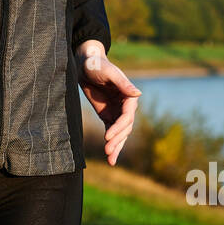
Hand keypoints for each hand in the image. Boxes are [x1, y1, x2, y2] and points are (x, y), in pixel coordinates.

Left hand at [76, 41, 140, 165]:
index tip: (107, 136)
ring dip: (116, 146)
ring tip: (110, 160)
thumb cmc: (97, 65)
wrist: (85, 65)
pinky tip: (110, 156)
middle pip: (125, 127)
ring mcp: (117, 112)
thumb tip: (138, 94)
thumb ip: (122, 83)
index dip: (119, 127)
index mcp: (128, 95)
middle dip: (117, 140)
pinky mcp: (108, 115)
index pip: (127, 116)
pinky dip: (111, 143)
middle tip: (107, 151)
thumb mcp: (108, 72)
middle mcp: (126, 105)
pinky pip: (111, 131)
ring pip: (120, 133)